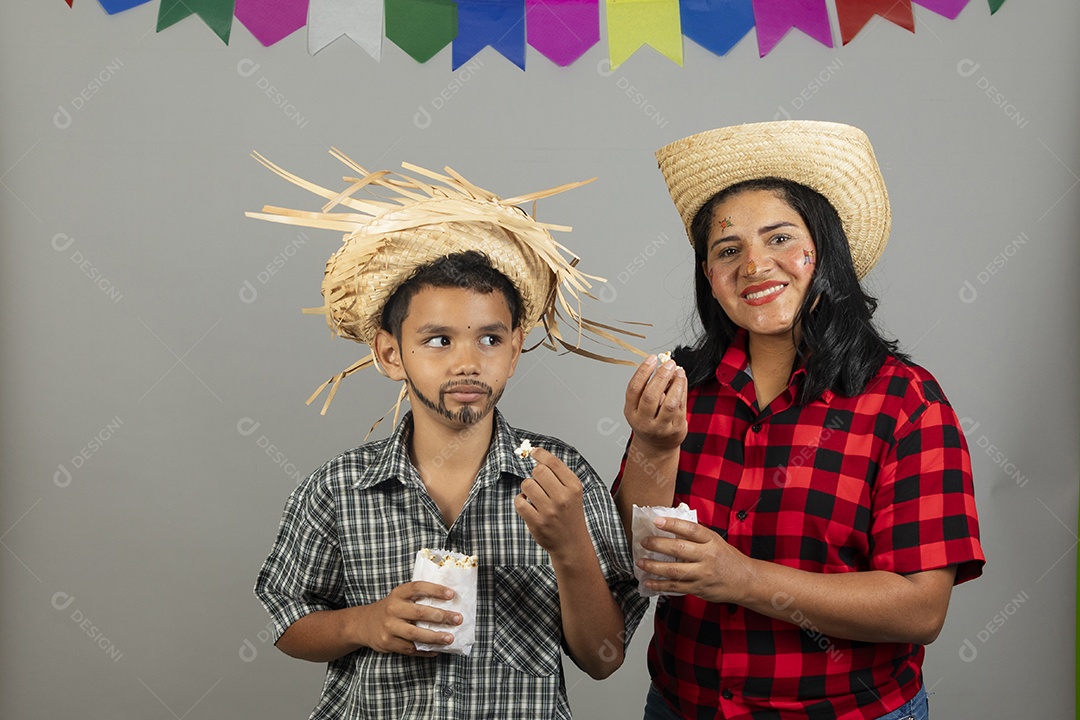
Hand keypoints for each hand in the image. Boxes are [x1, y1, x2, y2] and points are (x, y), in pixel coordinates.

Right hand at [361, 581, 460, 655]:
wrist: (364, 624)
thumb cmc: (390, 609)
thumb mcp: (399, 597)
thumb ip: (417, 598)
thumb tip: (448, 603)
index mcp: (398, 594)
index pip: (418, 588)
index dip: (435, 590)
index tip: (452, 594)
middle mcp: (392, 609)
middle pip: (419, 612)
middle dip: (441, 616)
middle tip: (458, 618)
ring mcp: (389, 627)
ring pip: (415, 634)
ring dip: (435, 637)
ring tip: (450, 638)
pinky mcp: (388, 643)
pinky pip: (410, 648)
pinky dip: (425, 650)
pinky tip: (438, 649)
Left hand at [514, 447, 590, 561]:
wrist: (572, 543)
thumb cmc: (570, 514)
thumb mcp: (573, 492)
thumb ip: (559, 474)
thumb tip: (537, 454)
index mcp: (574, 487)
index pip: (553, 462)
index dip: (540, 453)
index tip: (533, 451)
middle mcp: (563, 497)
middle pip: (538, 471)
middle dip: (535, 474)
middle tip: (538, 483)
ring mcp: (550, 511)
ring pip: (527, 484)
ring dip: (527, 488)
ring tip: (534, 496)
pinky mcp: (537, 522)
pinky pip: (520, 501)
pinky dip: (520, 500)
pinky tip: (528, 505)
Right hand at [624, 356, 686, 451]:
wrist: (656, 446)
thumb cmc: (649, 419)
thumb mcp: (641, 406)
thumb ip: (648, 387)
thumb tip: (664, 365)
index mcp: (631, 412)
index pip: (634, 389)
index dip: (642, 371)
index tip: (652, 358)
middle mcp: (643, 421)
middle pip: (650, 396)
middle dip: (661, 376)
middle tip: (669, 363)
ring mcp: (660, 428)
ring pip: (669, 403)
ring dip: (676, 384)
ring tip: (679, 372)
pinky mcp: (675, 430)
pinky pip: (681, 407)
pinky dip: (683, 391)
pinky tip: (682, 382)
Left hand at [637, 517, 751, 603]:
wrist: (746, 581)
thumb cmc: (728, 559)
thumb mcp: (716, 541)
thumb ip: (696, 535)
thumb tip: (670, 526)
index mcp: (712, 541)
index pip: (690, 529)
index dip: (672, 524)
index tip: (656, 521)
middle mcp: (707, 557)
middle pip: (678, 549)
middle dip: (657, 545)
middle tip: (643, 542)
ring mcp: (703, 574)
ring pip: (674, 570)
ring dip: (654, 567)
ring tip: (640, 562)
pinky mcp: (699, 589)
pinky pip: (676, 587)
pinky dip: (660, 585)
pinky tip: (649, 582)